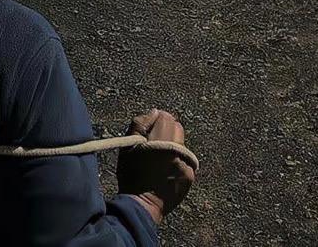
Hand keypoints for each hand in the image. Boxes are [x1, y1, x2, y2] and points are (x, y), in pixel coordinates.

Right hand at [116, 109, 195, 224]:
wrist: (143, 205)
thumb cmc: (131, 174)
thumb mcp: (127, 146)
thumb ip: (140, 124)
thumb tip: (154, 112)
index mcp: (161, 141)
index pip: (167, 118)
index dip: (157, 118)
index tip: (150, 124)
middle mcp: (178, 151)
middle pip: (178, 128)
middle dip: (167, 129)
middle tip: (154, 138)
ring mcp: (186, 165)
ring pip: (182, 143)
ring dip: (172, 143)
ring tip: (158, 155)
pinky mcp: (190, 176)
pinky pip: (185, 159)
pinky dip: (176, 159)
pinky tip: (164, 167)